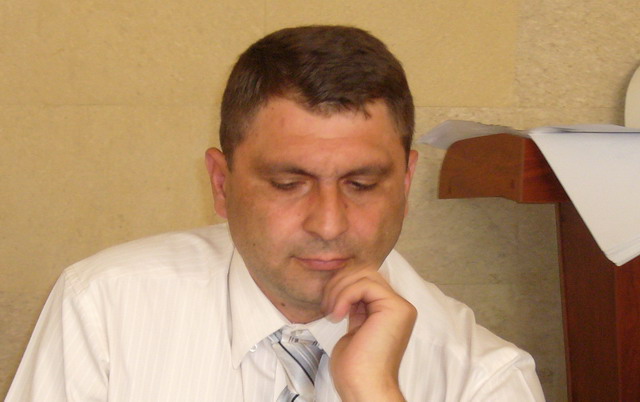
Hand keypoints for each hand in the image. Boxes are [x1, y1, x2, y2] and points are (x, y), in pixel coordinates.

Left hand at [322, 267, 416, 401]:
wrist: (363, 386)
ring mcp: (399, 306)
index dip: (342, 285)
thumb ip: (356, 306)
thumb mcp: (354, 327)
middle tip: (327, 307)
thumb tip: (344, 285)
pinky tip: (338, 315)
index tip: (328, 306)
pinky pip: (364, 285)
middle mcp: (398, 306)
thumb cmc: (355, 367)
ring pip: (364, 274)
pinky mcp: (395, 308)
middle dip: (339, 283)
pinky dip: (345, 295)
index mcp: (389, 310)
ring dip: (340, 290)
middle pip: (365, 272)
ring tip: (332, 312)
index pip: (364, 279)